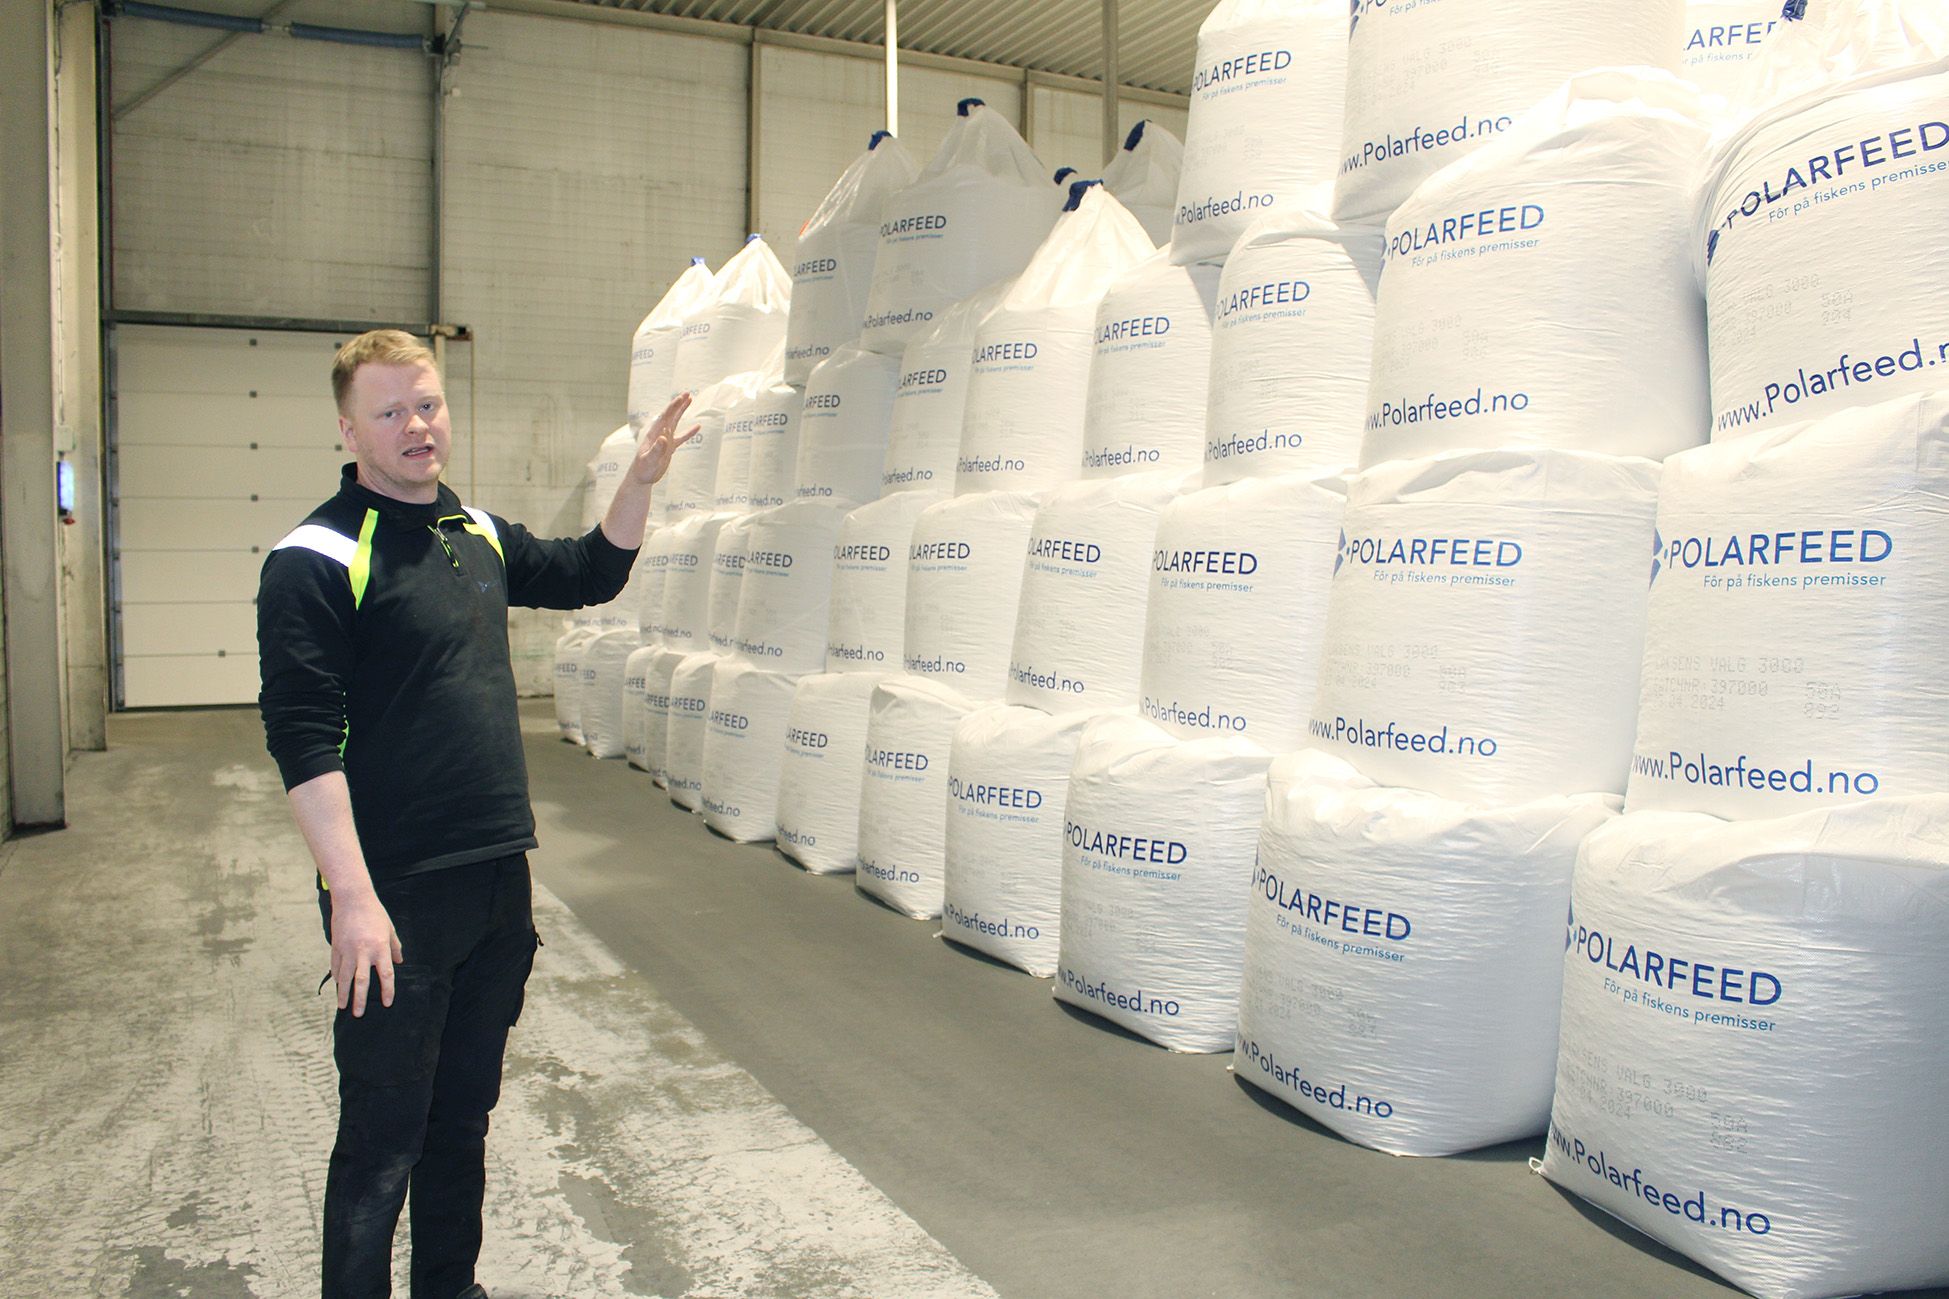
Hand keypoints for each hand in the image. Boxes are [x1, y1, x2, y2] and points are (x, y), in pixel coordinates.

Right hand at [329, 889, 402, 1016]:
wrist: (353, 899)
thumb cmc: (375, 913)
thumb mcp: (390, 929)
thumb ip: (395, 947)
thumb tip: (398, 962)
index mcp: (380, 947)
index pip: (386, 974)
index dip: (387, 990)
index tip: (386, 1003)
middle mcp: (363, 952)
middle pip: (361, 981)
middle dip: (360, 999)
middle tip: (359, 1014)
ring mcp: (347, 950)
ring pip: (344, 977)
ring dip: (344, 993)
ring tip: (343, 1006)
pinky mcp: (336, 947)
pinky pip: (336, 967)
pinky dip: (336, 978)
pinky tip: (337, 987)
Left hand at [633, 392, 700, 484]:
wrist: (640, 477)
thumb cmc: (643, 469)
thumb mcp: (649, 460)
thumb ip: (656, 449)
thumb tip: (664, 437)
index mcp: (655, 434)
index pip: (665, 417)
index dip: (673, 407)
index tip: (681, 397)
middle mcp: (660, 434)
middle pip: (671, 415)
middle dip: (679, 404)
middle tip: (688, 393)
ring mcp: (665, 440)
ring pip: (675, 422)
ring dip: (682, 411)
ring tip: (690, 400)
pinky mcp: (670, 448)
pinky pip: (682, 438)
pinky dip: (689, 432)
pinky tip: (698, 427)